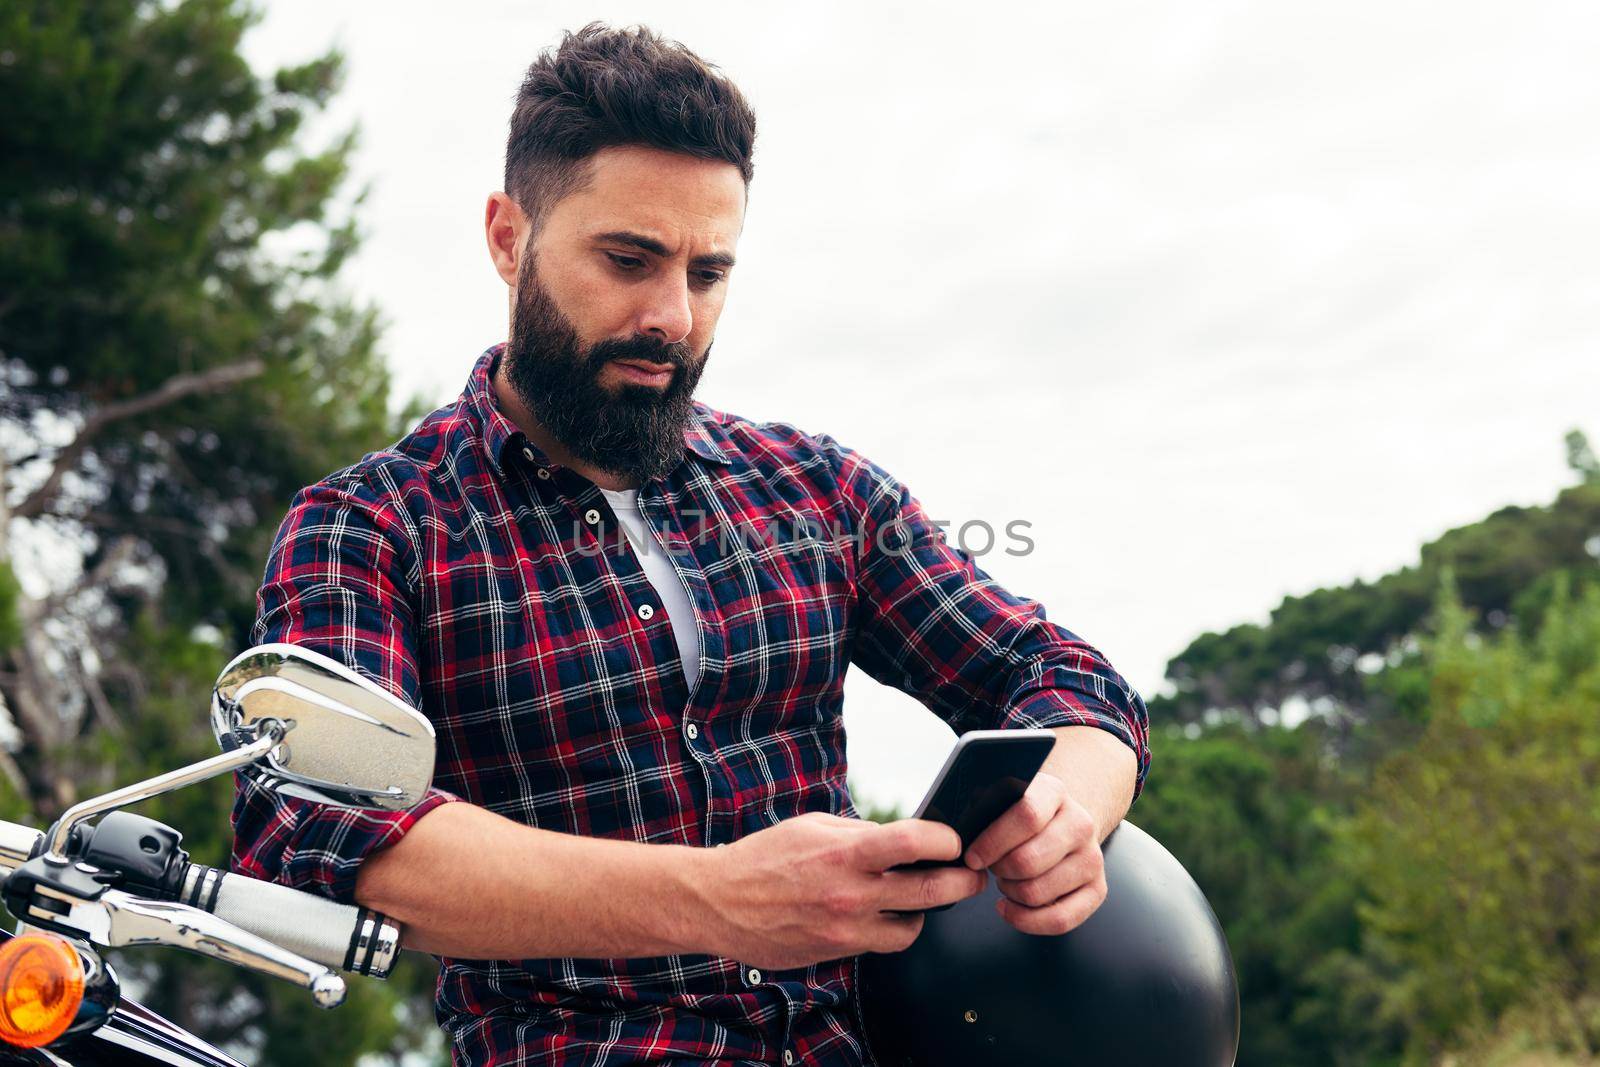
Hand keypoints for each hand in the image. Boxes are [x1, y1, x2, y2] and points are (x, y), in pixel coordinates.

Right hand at [696, 812, 987, 970]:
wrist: (720, 902)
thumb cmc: (766, 857)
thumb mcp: (813, 826)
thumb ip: (860, 832)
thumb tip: (904, 836)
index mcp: (844, 852)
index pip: (913, 842)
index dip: (946, 839)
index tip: (956, 838)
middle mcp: (850, 893)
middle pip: (930, 891)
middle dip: (963, 882)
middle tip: (973, 874)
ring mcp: (845, 928)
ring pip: (913, 927)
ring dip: (928, 911)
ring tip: (927, 896)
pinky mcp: (837, 951)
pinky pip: (882, 943)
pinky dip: (892, 928)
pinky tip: (888, 913)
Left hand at [963, 772, 1106, 934]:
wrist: (1060, 820)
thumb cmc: (1017, 814)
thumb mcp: (1000, 797)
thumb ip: (981, 806)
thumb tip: (956, 825)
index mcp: (1054, 792)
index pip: (1027, 815)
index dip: (993, 841)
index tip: (972, 856)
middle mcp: (1080, 823)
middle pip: (1029, 860)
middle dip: (999, 871)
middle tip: (991, 867)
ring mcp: (1092, 858)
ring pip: (1038, 892)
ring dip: (1010, 893)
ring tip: (1005, 880)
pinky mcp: (1097, 889)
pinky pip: (1060, 920)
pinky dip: (1026, 920)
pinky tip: (1010, 907)